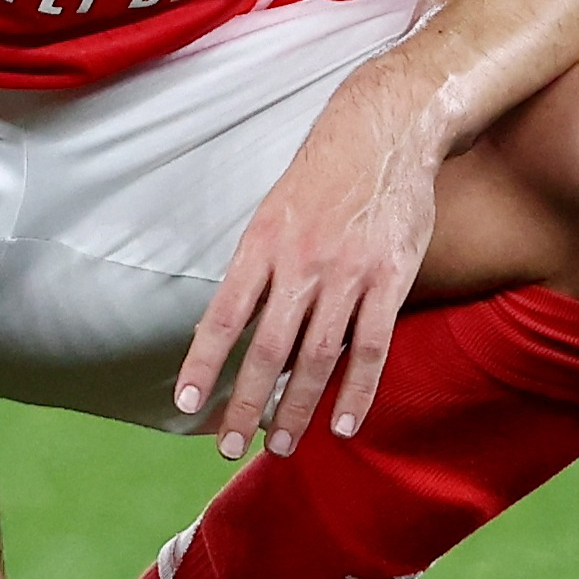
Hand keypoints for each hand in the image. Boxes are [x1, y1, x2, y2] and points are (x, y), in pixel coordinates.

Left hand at [174, 73, 441, 459]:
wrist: (385, 132)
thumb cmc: (324, 176)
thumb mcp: (274, 211)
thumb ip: (256, 267)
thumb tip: (229, 324)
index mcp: (263, 244)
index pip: (223, 316)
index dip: (203, 364)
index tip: (187, 403)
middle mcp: (301, 263)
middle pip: (268, 349)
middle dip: (245, 404)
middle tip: (229, 446)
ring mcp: (348, 274)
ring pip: (317, 357)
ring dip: (297, 408)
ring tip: (282, 445)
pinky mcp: (391, 279)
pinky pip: (372, 347)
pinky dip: (357, 391)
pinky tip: (343, 423)